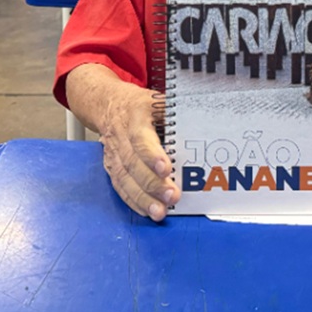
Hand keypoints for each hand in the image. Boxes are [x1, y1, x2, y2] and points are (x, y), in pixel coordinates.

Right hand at [98, 81, 179, 220]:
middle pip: (134, 163)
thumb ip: (175, 112)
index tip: (166, 169)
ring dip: (143, 198)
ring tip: (159, 212)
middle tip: (171, 196)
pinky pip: (120, 186)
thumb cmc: (139, 105)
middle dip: (152, 183)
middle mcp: (121, 137)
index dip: (152, 155)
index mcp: (135, 117)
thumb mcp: (157, 100)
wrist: (109, 104)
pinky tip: (146, 211)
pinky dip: (133, 201)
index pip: (141, 139)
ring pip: (125, 179)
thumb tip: (201, 125)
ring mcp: (114, 154)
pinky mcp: (112, 167)